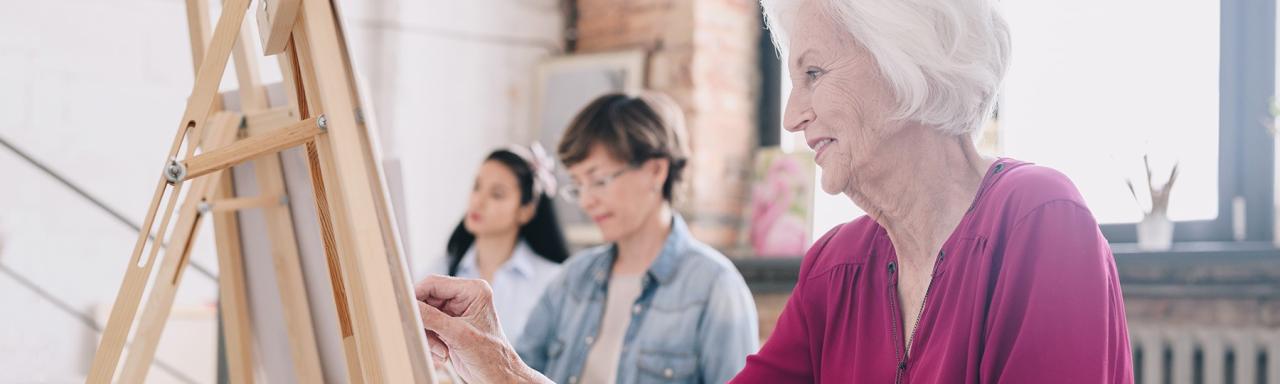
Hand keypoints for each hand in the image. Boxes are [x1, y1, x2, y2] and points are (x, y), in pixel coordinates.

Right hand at [414, 275, 549, 383]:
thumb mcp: (458, 335)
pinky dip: (430, 341)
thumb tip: (410, 306)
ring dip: (428, 335)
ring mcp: (456, 311)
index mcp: (473, 290)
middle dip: (424, 322)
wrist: (497, 376)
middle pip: (427, 300)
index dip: (416, 296)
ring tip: (440, 350)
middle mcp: (464, 297)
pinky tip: (442, 353)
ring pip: (425, 315)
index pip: (434, 283)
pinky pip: (428, 327)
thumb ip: (432, 318)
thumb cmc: (490, 356)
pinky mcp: (450, 325)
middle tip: (424, 337)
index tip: (405, 310)